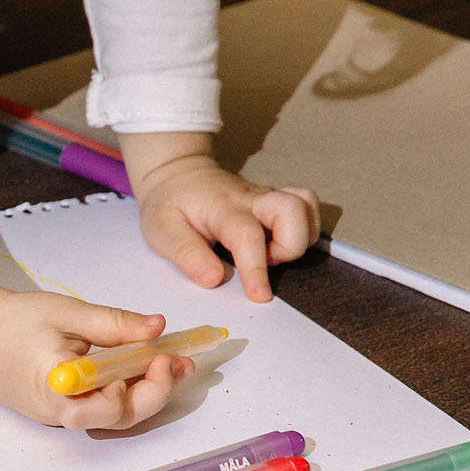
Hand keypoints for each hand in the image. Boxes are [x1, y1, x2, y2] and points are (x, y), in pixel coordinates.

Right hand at [0, 284, 192, 431]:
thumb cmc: (14, 321)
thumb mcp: (68, 313)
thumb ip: (115, 323)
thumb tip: (157, 327)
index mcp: (54, 387)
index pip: (104, 409)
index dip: (140, 390)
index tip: (158, 357)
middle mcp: (55, 411)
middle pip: (115, 420)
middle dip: (154, 393)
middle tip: (175, 361)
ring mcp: (56, 415)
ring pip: (111, 417)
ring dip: (144, 392)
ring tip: (169, 362)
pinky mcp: (58, 410)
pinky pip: (99, 408)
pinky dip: (124, 390)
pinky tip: (139, 368)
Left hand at [133, 153, 319, 302]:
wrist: (178, 174)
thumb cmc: (170, 205)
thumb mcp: (162, 232)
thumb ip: (187, 255)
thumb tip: (214, 279)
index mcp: (221, 208)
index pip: (247, 235)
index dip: (256, 268)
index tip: (259, 296)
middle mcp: (251, 199)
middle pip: (293, 209)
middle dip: (290, 246)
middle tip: (265, 262)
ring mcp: (267, 197)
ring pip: (306, 205)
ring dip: (300, 237)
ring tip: (271, 253)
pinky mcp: (275, 199)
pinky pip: (307, 205)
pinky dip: (305, 227)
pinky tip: (279, 242)